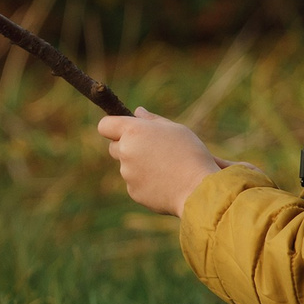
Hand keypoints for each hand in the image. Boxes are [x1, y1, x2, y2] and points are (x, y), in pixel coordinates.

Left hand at [95, 107, 225, 216]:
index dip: (113, 126)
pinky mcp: (133, 192)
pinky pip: (135, 183)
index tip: (125, 130)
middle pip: (114, 147)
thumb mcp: (175, 129)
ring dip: (139, 166)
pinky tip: (166, 182)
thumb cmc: (190, 154)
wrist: (198, 189)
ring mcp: (127, 173)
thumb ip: (152, 120)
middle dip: (127, 147)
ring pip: (127, 166)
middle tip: (152, 149)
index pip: (105, 125)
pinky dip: (146, 182)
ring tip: (167, 168)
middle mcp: (125, 151)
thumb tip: (137, 112)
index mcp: (133, 131)